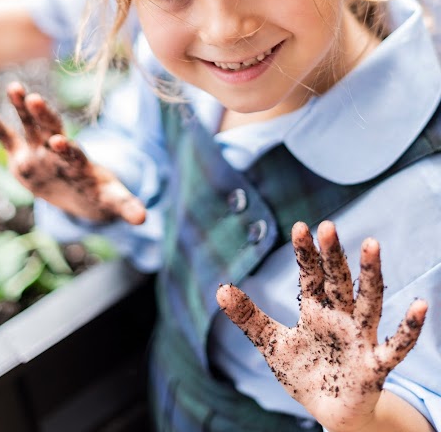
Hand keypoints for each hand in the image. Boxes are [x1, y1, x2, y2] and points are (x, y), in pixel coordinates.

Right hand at [0, 81, 145, 224]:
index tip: (60, 142)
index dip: (67, 149)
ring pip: (31, 126)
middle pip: (52, 130)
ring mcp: (40, 151)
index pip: (73, 154)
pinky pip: (9, 138)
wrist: (82, 193)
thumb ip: (126, 205)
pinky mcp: (23, 156)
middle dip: (45, 116)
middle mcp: (58, 152)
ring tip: (14, 87)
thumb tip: (143, 219)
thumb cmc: (98, 193)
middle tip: (36, 98)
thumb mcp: (112, 200)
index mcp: (79, 163)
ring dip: (22, 108)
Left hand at [217, 221, 426, 431]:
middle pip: (338, 281)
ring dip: (370, 275)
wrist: (330, 413)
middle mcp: (340, 317)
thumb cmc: (305, 372)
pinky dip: (408, 328)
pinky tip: (420, 306)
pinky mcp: (374, 365)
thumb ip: (249, 317)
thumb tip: (219, 288)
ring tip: (372, 244)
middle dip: (333, 255)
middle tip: (328, 226)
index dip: (305, 254)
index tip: (300, 227)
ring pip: (367, 301)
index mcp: (315, 310)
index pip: (310, 275)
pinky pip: (395, 346)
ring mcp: (359, 338)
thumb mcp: (272, 344)